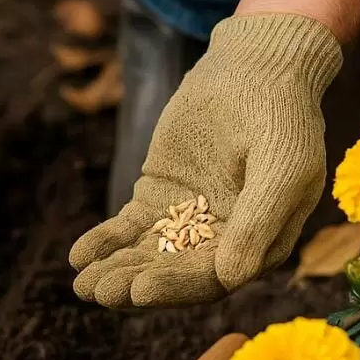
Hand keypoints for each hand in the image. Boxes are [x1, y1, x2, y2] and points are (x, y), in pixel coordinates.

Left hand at [70, 13, 342, 307]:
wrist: (255, 67)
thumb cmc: (280, 116)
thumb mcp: (282, 164)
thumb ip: (259, 220)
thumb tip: (231, 279)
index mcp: (260, 245)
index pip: (212, 279)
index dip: (175, 288)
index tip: (139, 292)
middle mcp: (223, 244)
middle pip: (173, 274)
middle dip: (135, 284)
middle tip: (101, 292)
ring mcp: (187, 223)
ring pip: (146, 256)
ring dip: (115, 270)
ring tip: (82, 285)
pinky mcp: (157, 200)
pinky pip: (127, 228)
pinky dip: (103, 242)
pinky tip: (78, 256)